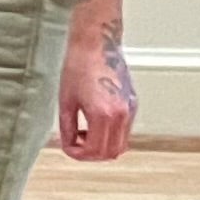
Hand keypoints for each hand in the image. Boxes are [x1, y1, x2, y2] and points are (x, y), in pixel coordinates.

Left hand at [60, 26, 136, 162]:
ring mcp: (130, 109)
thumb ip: (68, 127)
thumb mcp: (66, 100)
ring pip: (121, 144)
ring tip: (83, 133)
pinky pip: (125, 131)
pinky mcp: (133, 103)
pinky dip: (110, 135)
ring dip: (102, 146)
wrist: (96, 45)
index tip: (67, 147)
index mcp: (103, 114)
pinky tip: (94, 123)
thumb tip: (68, 144)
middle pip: (110, 152)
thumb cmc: (78, 67)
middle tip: (75, 144)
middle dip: (91, 154)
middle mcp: (121, 114)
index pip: (94, 150)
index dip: (78, 154)